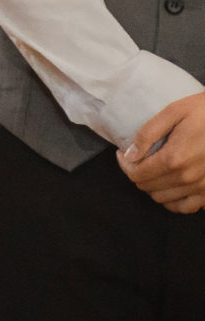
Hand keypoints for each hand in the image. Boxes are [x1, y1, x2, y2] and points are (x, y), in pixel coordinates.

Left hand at [119, 91, 204, 211]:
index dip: (124, 164)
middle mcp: (187, 178)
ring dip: (154, 187)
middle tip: (138, 159)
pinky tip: (172, 186)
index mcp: (174, 159)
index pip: (136, 174)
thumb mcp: (173, 113)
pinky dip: (175, 201)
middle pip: (148, 188)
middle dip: (137, 173)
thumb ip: (148, 134)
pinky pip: (187, 207)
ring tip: (154, 170)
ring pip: (164, 200)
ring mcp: (202, 188)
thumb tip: (130, 154)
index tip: (124, 153)